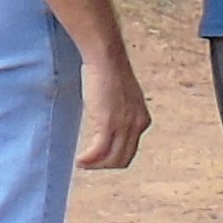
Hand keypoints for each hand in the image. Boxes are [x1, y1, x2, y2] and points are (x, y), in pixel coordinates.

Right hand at [78, 47, 152, 173]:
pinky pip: (98, 151)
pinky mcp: (107, 123)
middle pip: (122, 158)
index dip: (114, 157)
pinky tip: (80, 160)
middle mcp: (137, 125)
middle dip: (105, 165)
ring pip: (111, 159)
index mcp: (142, 119)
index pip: (131, 149)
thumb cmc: (110, 71)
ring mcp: (123, 125)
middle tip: (89, 164)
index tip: (100, 157)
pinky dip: (88, 159)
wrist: (107, 57)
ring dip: (95, 165)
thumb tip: (107, 121)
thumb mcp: (122, 97)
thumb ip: (120, 112)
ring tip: (82, 164)